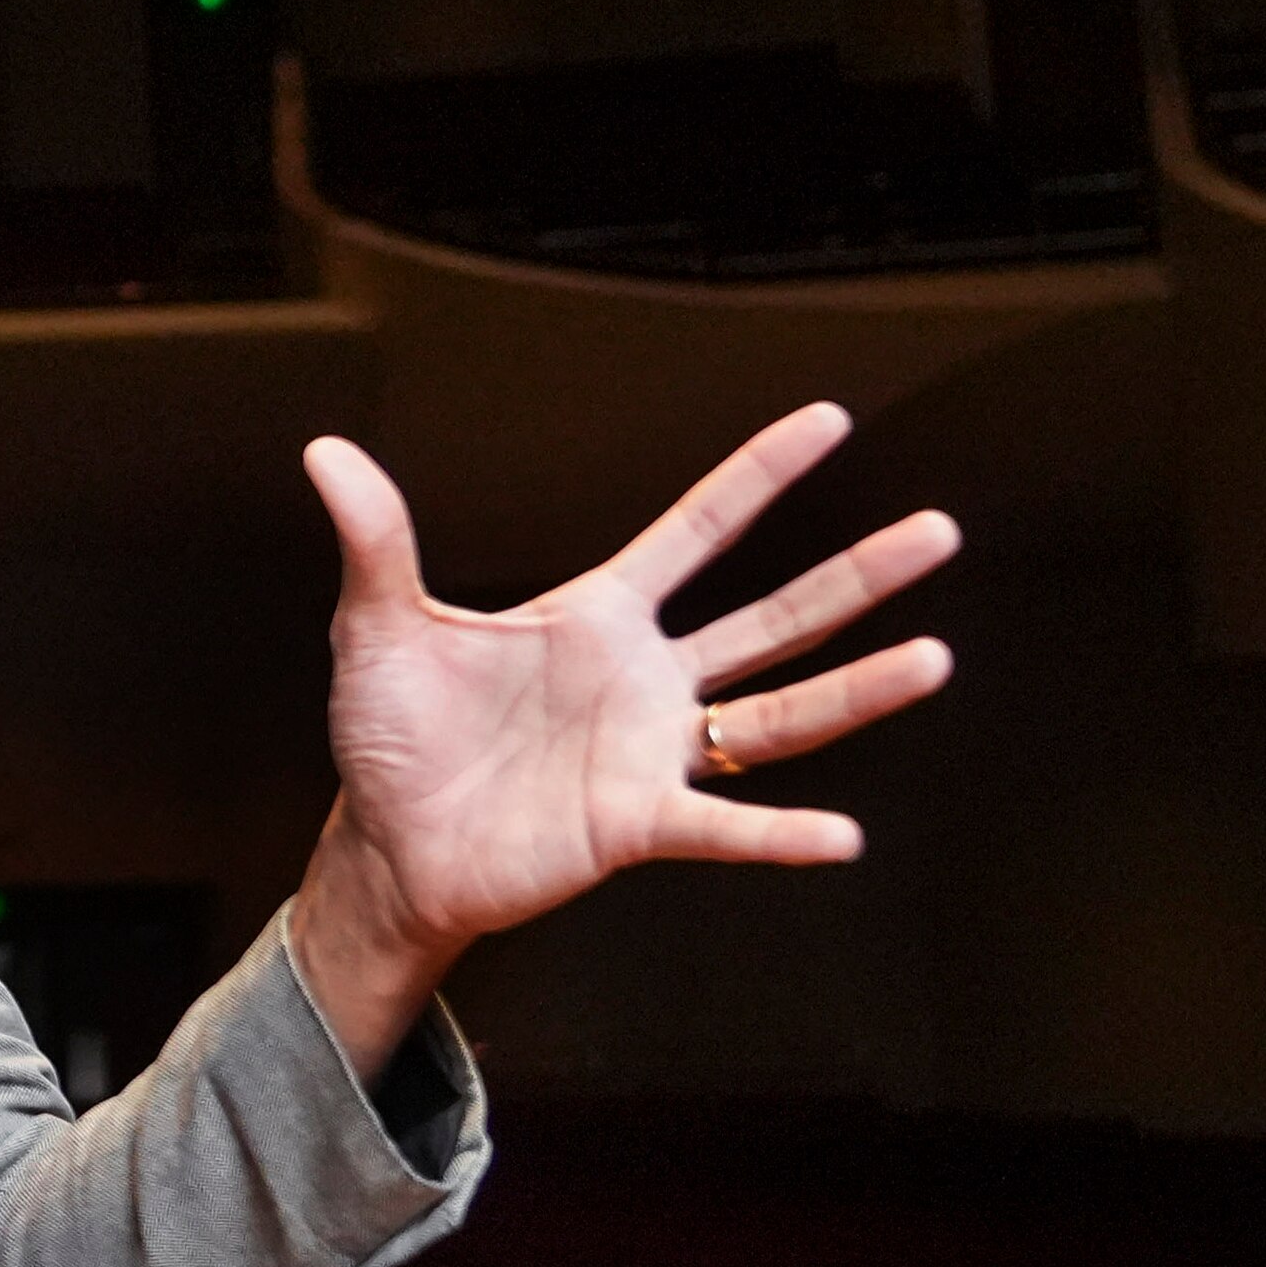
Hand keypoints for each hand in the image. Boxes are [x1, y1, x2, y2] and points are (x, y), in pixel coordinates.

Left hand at [284, 402, 960, 1068]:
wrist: (387, 846)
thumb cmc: (391, 738)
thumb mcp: (377, 628)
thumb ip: (376, 542)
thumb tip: (325, 453)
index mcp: (596, 616)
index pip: (696, 530)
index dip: (760, 476)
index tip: (831, 421)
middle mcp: (645, 679)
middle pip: (774, 618)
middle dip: (855, 577)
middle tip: (940, 532)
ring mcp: (651, 752)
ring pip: (779, 715)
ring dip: (857, 690)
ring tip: (936, 659)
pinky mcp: (637, 824)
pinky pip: (723, 827)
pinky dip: (778, 834)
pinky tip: (842, 835)